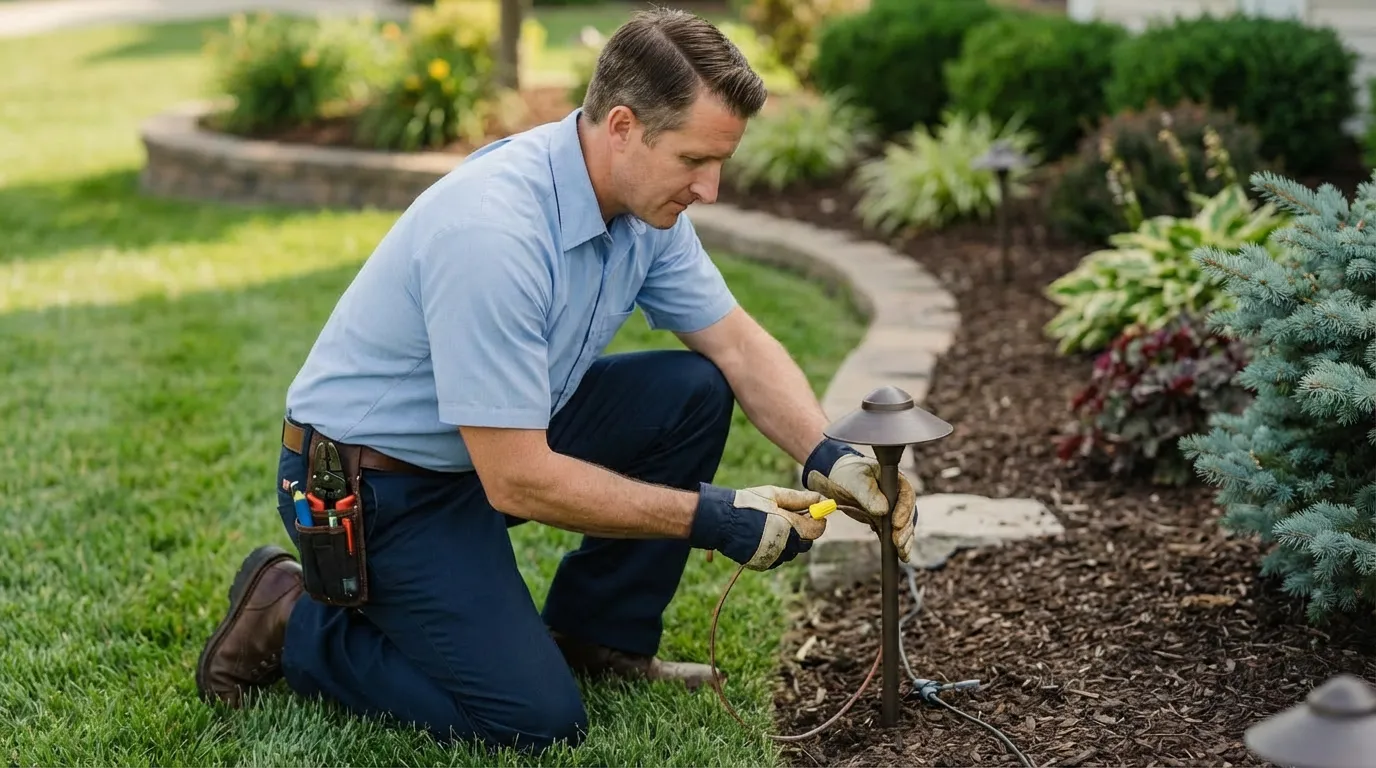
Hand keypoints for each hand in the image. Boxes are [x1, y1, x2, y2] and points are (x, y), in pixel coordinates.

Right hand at [689, 483, 828, 570]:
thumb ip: (798, 499)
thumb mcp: (773, 495)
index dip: (817, 519)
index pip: (818, 529)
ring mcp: (774, 557)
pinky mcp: (763, 564)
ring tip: (772, 524)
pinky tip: (763, 535)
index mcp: (790, 527)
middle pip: (807, 543)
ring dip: (789, 540)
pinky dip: (776, 548)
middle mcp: (785, 546)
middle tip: (791, 517)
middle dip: (804, 531)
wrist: (720, 521)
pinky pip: (778, 558)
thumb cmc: (748, 504)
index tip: (812, 511)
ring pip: (792, 551)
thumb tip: (819, 499)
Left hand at [802, 439, 915, 561]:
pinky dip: (899, 545)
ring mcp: (894, 509)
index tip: (896, 523)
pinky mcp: (886, 521)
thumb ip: (868, 493)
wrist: (838, 479)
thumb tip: (883, 510)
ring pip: (905, 526)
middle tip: (898, 542)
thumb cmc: (848, 474)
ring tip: (902, 553)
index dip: (904, 510)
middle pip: (909, 513)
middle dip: (905, 529)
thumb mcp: (855, 480)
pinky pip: (895, 533)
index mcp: (895, 480)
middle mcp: (898, 495)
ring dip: (905, 540)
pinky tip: (902, 556)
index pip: (906, 495)